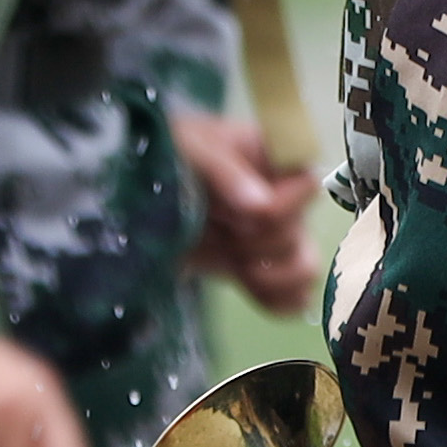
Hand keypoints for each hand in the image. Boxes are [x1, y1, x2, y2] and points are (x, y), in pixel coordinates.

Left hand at [176, 108, 320, 316]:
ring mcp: (273, 235)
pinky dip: (276, 299)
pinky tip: (248, 286)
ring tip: (237, 266)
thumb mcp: (189, 147)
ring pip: (304, 266)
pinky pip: (294, 296)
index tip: (238, 211)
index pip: (308, 184)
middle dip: (257, 241)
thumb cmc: (167, 154)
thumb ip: (226, 171)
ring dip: (269, 274)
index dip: (281, 205)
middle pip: (297, 232)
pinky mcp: (259, 268)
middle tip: (219, 229)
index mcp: (273, 158)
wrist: (138, 196)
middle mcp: (283, 196)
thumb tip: (262, 206)